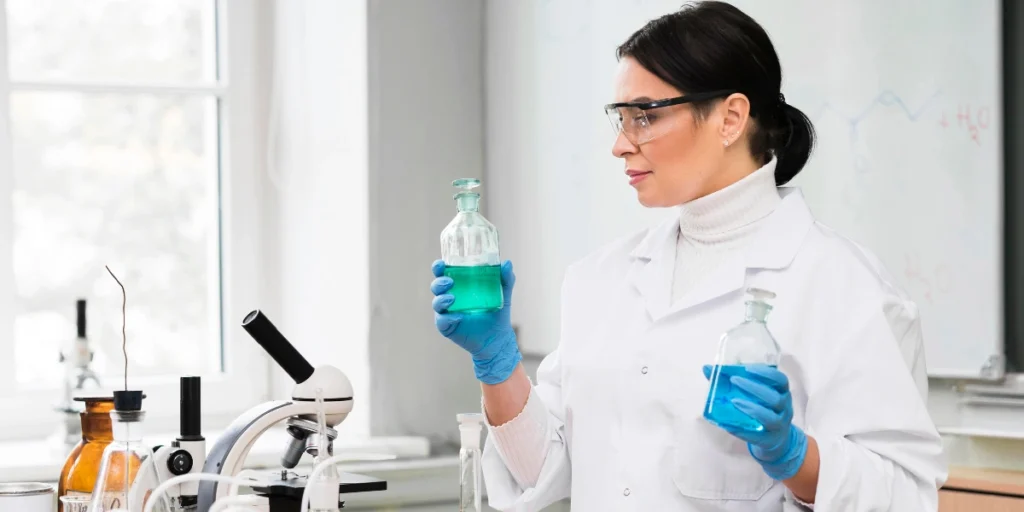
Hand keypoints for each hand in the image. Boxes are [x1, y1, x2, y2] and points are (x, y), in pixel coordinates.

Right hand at [431, 259, 520, 384]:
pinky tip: (458, 317)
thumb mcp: (503, 294)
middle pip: (437, 286)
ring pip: (437, 303)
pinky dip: (447, 318)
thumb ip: (506, 278)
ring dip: (441, 299)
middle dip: (439, 282)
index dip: (439, 267)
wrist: (498, 338)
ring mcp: (447, 312)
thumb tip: (507, 263)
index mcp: (460, 285)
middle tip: (450, 282)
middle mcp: (450, 297)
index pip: (445, 273)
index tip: (441, 263)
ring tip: (452, 299)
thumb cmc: (497, 312)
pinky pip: (442, 321)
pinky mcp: (447, 326)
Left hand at [702, 364, 808, 480]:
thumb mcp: (753, 394)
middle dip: (754, 388)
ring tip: (733, 401)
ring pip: (769, 417)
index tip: (747, 368)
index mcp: (781, 392)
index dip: (766, 373)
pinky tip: (728, 424)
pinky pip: (757, 436)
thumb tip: (707, 368)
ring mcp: (778, 425)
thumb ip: (733, 380)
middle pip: (774, 398)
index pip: (780, 379)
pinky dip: (742, 430)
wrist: (774, 439)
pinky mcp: (769, 440)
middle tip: (734, 380)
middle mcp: (784, 408)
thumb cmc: (761, 409)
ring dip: (751, 408)